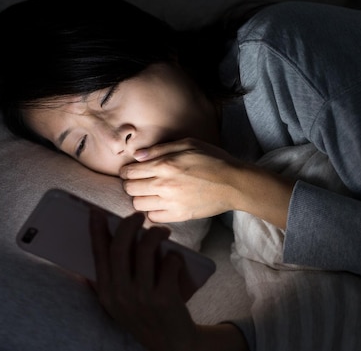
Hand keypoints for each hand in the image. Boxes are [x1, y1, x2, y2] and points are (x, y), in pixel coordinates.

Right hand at [90, 211, 198, 350]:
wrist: (173, 343)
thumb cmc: (146, 314)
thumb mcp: (120, 302)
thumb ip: (112, 278)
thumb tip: (105, 241)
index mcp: (105, 293)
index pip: (98, 254)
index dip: (96, 230)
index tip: (95, 212)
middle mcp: (120, 294)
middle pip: (120, 246)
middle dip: (129, 224)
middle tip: (139, 216)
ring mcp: (142, 297)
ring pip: (145, 249)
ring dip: (156, 233)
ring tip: (162, 232)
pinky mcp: (164, 298)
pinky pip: (169, 262)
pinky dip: (174, 255)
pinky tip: (175, 258)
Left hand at [119, 138, 241, 222]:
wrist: (234, 183)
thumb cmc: (213, 159)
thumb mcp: (187, 144)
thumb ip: (160, 149)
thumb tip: (137, 156)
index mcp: (164, 165)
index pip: (130, 171)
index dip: (126, 171)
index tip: (130, 171)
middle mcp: (163, 185)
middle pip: (130, 188)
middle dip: (130, 184)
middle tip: (139, 182)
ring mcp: (170, 202)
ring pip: (138, 204)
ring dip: (140, 198)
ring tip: (149, 193)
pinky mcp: (179, 215)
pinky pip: (153, 217)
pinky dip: (152, 211)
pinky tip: (159, 204)